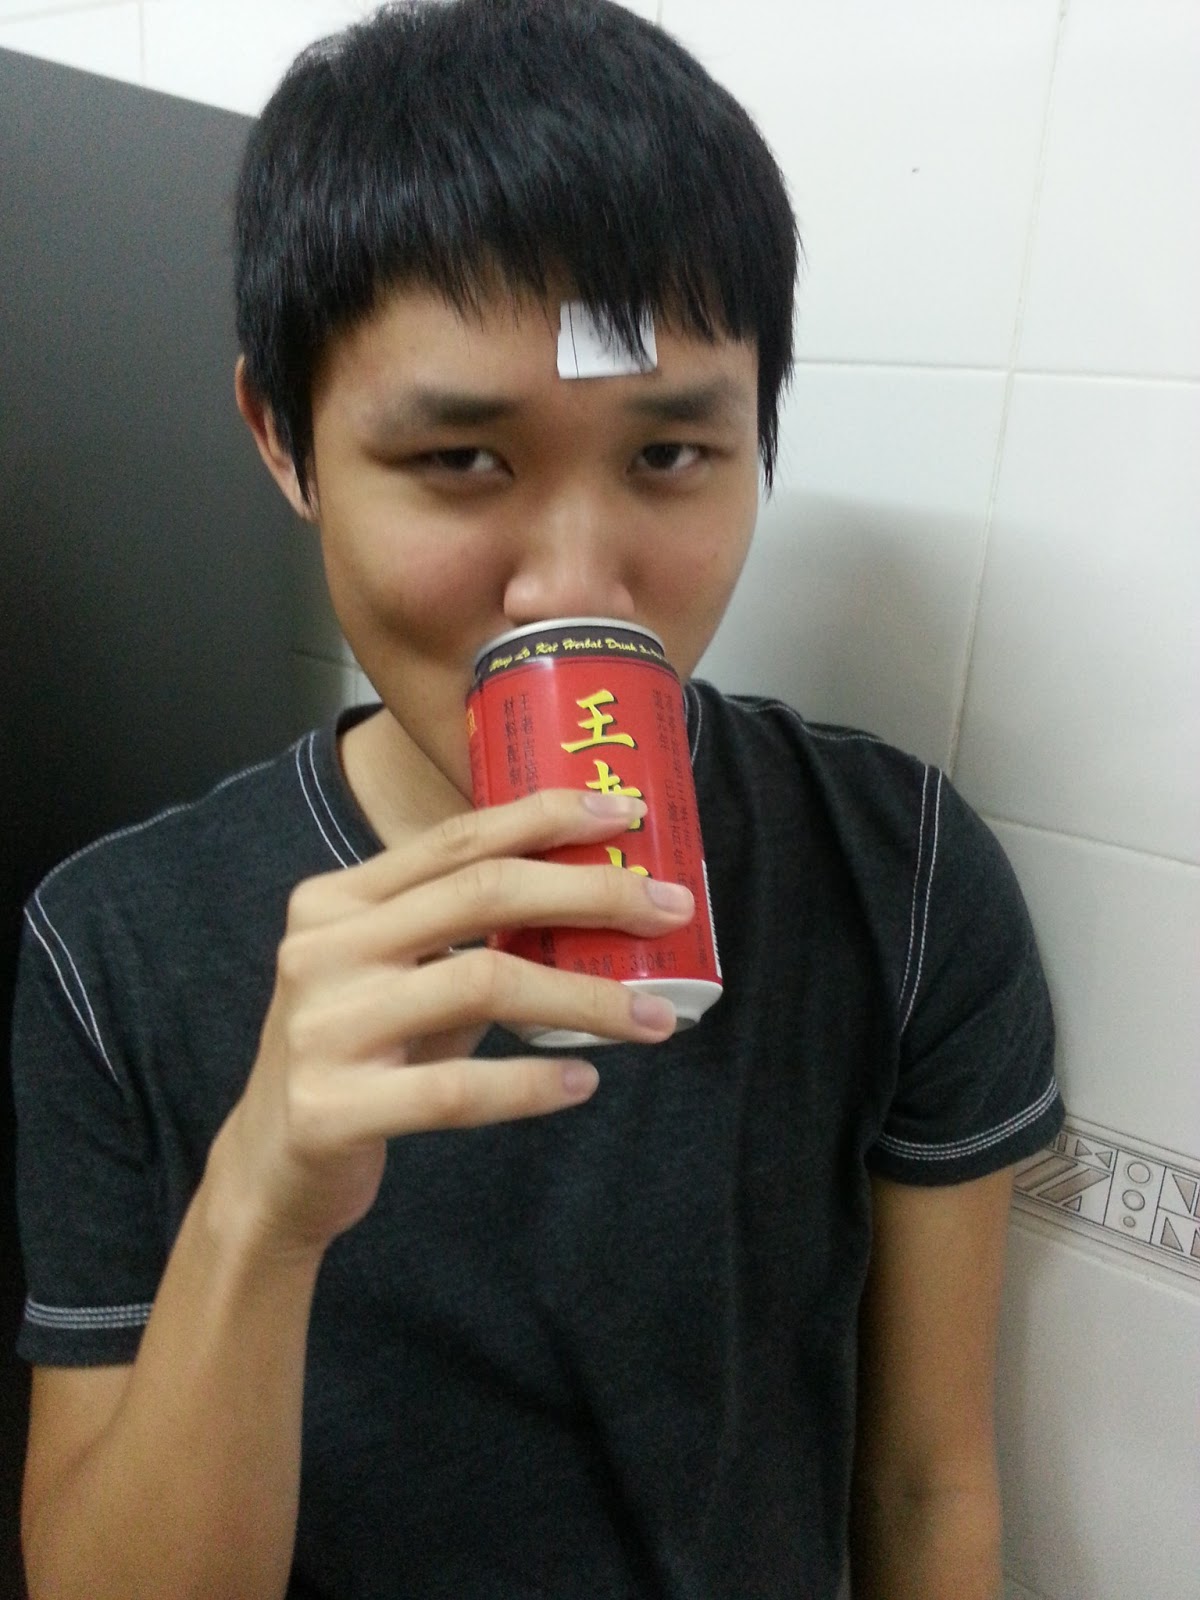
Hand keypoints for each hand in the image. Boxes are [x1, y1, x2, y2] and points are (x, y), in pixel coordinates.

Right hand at [207, 789, 693, 1259]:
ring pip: (482, 984)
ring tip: (653, 1017)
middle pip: (481, 894)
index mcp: (336, 901)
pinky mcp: (331, 1108)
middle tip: (669, 909)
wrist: (269, 1168)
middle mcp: (322, 949)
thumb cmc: (355, 1055)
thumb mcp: (393, 975)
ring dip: (586, 999)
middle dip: (591, 891)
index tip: (627, 813)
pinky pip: (456, 1089)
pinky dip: (531, 1083)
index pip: (459, 839)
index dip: (548, 817)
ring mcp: (321, 1028)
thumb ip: (461, 933)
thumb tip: (594, 899)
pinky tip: (582, 1081)